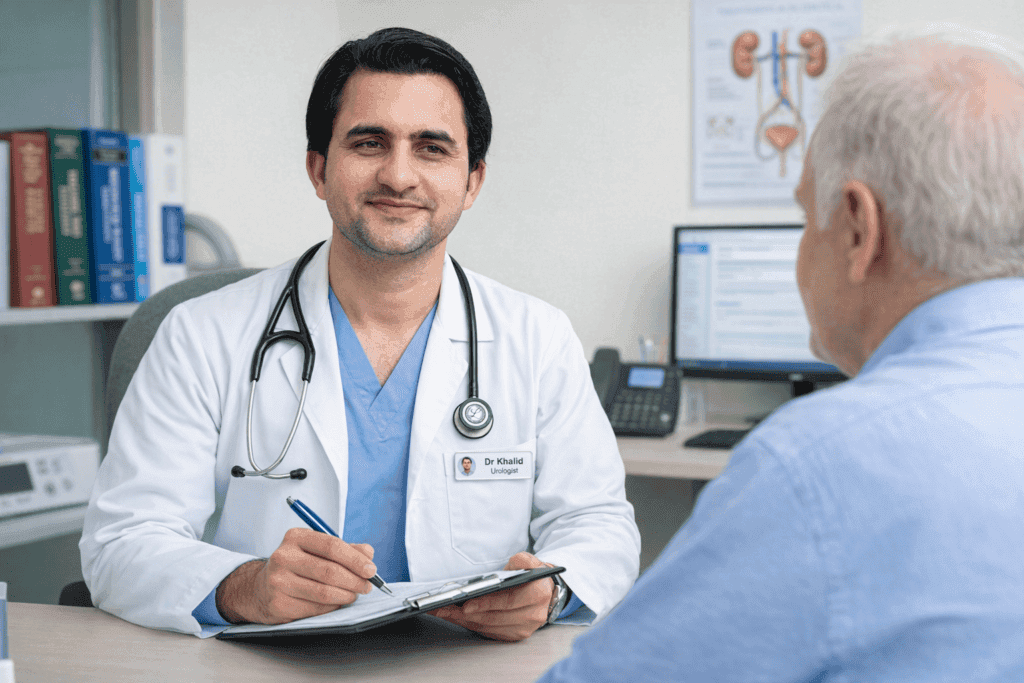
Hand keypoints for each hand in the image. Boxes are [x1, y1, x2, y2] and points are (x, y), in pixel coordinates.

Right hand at [215, 528, 376, 623]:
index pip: (332, 546)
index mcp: (296, 537)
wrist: (260, 588)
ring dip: (346, 595)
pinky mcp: (278, 604)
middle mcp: (283, 557)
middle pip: (329, 571)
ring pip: (323, 592)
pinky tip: (337, 602)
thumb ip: (345, 549)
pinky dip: (332, 607)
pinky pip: (315, 608)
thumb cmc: (296, 566)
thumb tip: (368, 554)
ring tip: (354, 594)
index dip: (355, 559)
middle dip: (355, 580)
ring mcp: (278, 582)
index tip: (371, 570)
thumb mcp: (317, 549)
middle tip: (367, 586)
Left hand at [430, 551, 553, 641]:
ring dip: (463, 620)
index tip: (466, 604)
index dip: (485, 604)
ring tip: (444, 611)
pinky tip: (456, 617)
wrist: (545, 592)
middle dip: (465, 614)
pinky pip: (488, 633)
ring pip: (488, 627)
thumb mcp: (531, 561)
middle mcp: (533, 615)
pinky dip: (470, 625)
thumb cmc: (533, 576)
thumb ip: (522, 560)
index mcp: (538, 595)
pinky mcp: (514, 636)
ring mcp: (524, 629)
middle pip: (493, 618)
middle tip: (444, 608)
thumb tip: (509, 568)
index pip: (507, 601)